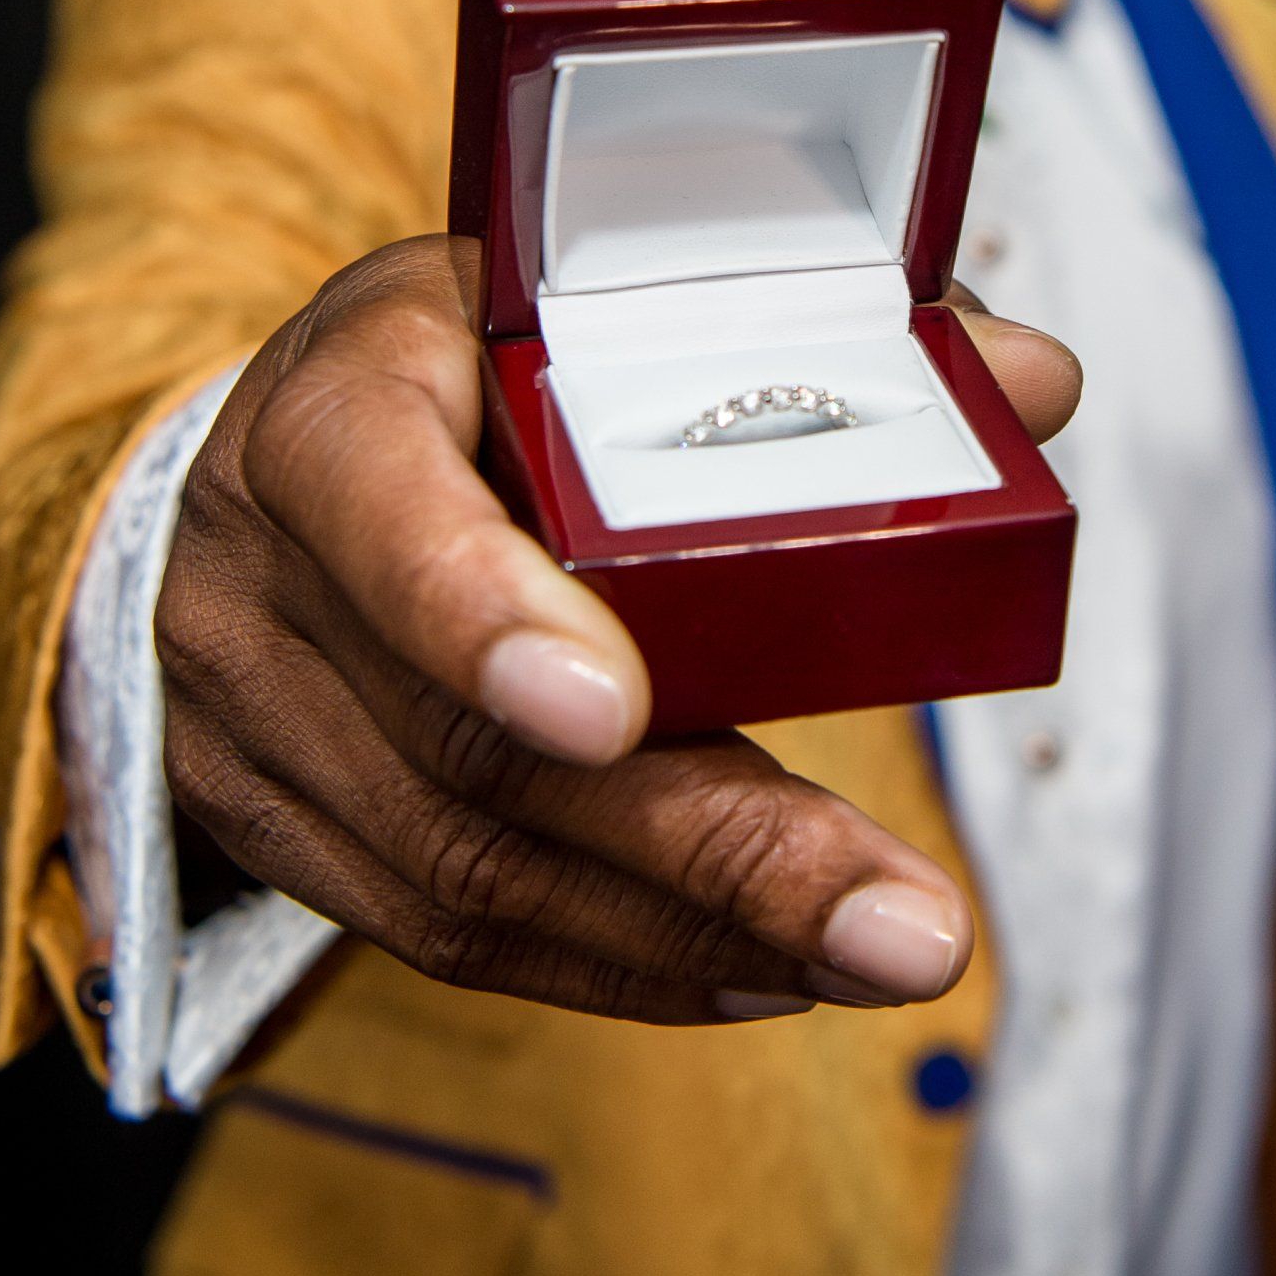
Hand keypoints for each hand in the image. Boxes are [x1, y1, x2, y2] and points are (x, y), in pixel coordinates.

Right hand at [156, 238, 1080, 1024]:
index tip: (617, 711)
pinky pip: (447, 936)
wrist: (244, 489)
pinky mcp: (280, 842)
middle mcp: (262, 583)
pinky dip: (623, 961)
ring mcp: (253, 733)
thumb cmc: (450, 369)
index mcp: (331, 410)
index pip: (383, 510)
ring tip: (877, 950)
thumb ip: (793, 335)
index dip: (486, 616)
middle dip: (702, 843)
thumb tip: (1031, 380)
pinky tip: (766, 971)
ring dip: (695, 928)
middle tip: (896, 921)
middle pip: (467, 749)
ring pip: (468, 872)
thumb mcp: (571, 303)